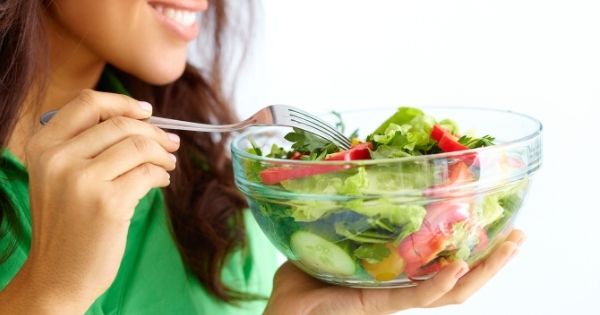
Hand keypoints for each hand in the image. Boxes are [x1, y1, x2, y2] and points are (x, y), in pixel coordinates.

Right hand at [0, 90, 179, 313]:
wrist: (58, 274)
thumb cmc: (67, 222)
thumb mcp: (60, 176)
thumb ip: (87, 145)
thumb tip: (142, 118)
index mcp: (43, 146)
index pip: (88, 103)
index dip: (124, 103)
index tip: (148, 112)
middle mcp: (58, 158)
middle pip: (121, 124)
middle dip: (155, 132)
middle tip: (171, 144)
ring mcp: (82, 180)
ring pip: (139, 146)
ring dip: (163, 153)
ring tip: (168, 164)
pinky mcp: (108, 203)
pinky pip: (148, 173)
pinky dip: (162, 174)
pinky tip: (161, 181)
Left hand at [265, 229, 523, 314]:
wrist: (284, 310)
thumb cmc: (304, 276)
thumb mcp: (330, 233)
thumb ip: (346, 209)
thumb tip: (351, 166)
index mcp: (397, 271)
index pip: (444, 259)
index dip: (473, 244)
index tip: (495, 219)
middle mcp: (403, 286)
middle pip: (460, 276)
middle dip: (494, 258)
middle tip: (520, 233)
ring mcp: (395, 298)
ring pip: (451, 290)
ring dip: (484, 270)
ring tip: (509, 245)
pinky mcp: (381, 306)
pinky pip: (416, 297)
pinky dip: (439, 284)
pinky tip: (458, 266)